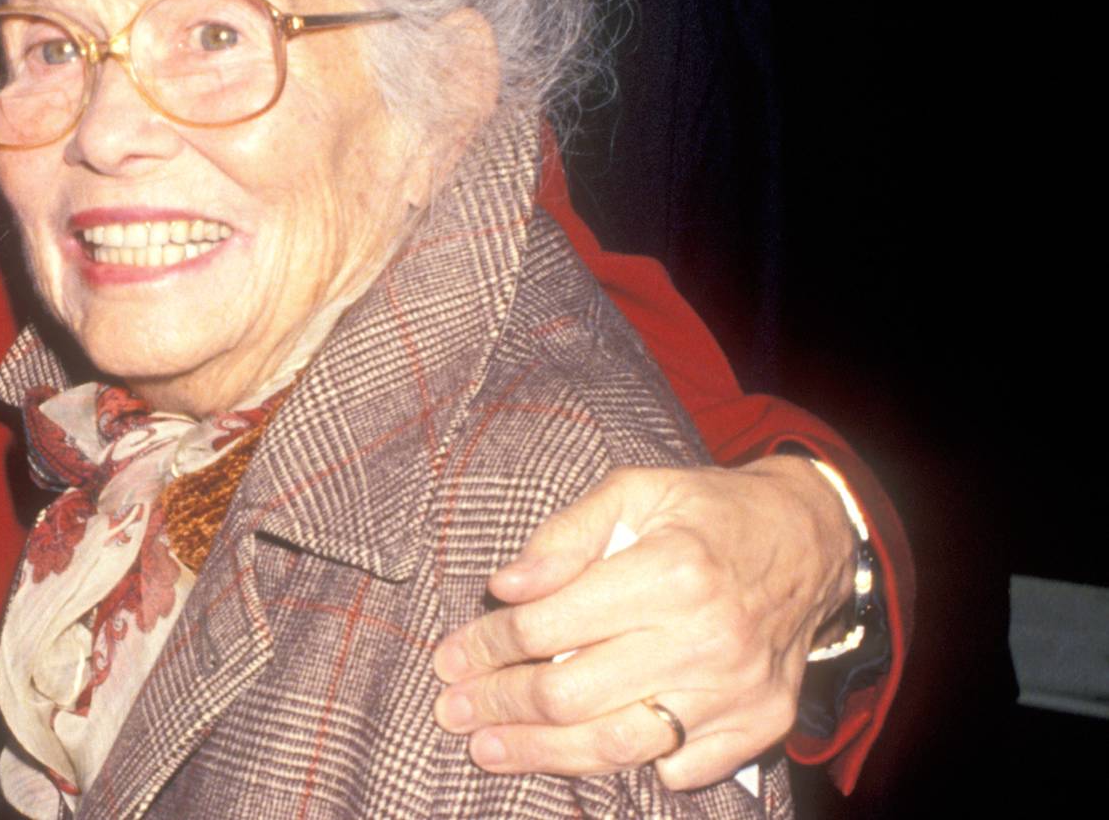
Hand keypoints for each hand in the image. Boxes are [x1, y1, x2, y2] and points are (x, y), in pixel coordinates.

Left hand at [432, 459, 855, 789]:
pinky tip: (580, 753)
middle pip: (574, 694)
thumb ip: (564, 536)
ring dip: (543, 752)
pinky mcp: (760, 723)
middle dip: (500, 705)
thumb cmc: (705, 511)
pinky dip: (628, 766)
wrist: (809, 539)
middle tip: (451, 710)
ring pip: (618, 745)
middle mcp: (706, 638)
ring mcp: (736, 690)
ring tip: (488, 749)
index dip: (487, 646)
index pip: (549, 625)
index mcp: (669, 571)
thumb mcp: (633, 490)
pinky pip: (681, 767)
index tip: (449, 658)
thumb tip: (505, 586)